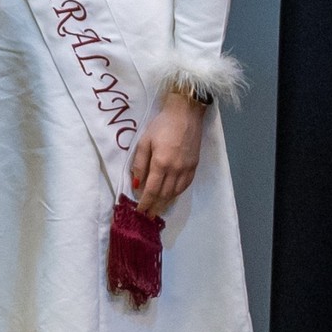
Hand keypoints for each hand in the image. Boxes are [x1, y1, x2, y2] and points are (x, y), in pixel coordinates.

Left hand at [130, 91, 205, 215]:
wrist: (186, 114)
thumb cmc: (161, 125)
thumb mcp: (144, 142)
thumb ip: (139, 164)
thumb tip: (136, 184)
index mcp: (161, 163)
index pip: (151, 190)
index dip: (145, 203)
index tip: (140, 212)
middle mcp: (176, 170)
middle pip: (164, 194)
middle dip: (155, 206)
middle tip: (148, 217)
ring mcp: (187, 169)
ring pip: (176, 192)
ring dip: (166, 203)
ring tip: (158, 210)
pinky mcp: (195, 165)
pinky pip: (185, 185)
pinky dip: (177, 193)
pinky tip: (172, 196)